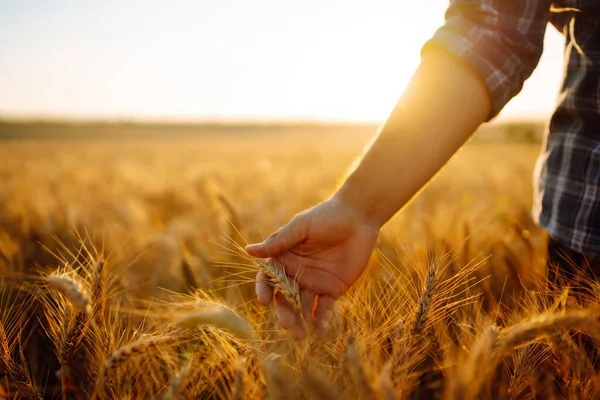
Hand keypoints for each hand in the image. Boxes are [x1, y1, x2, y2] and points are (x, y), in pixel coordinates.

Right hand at [245, 195, 378, 339]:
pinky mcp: (333, 290)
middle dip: (284, 311)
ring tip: (299, 336)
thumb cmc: (326, 217)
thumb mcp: (301, 226)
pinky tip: (320, 330)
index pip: (269, 278)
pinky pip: (325, 308)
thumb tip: (248, 250)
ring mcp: (314, 283)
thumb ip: (279, 241)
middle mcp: (296, 274)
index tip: (263, 300)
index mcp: (284, 258)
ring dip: (300, 321)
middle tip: (286, 324)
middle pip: (285, 297)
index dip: (264, 290)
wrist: (358, 218)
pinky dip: (321, 320)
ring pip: (303, 306)